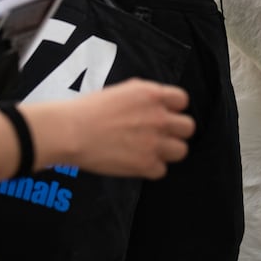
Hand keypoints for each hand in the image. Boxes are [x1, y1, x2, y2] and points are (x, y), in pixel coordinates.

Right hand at [61, 80, 194, 179]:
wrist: (71, 131)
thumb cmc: (89, 109)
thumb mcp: (123, 90)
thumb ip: (145, 96)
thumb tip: (157, 102)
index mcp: (152, 95)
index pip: (183, 100)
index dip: (174, 108)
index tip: (164, 114)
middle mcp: (159, 117)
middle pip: (188, 127)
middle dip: (176, 132)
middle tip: (160, 135)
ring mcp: (154, 142)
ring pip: (181, 150)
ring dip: (168, 151)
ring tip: (150, 150)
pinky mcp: (145, 164)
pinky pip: (162, 170)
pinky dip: (151, 169)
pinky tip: (136, 162)